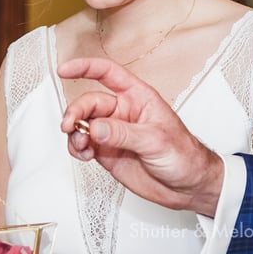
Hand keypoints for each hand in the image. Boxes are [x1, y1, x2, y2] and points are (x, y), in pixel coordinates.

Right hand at [59, 57, 222, 216]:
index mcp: (139, 97)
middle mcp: (123, 112)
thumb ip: (123, 133)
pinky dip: (77, 148)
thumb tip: (95, 127)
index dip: (85, 68)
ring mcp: (113, 132)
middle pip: (90, 102)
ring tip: (81, 145)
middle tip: (70, 126)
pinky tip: (84, 154)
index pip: (108, 73)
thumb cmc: (183, 155)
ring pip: (83, 124)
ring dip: (74, 132)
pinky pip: (83, 144)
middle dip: (76, 113)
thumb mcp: (155, 140)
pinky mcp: (107, 152)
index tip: (65, 70)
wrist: (188, 186)